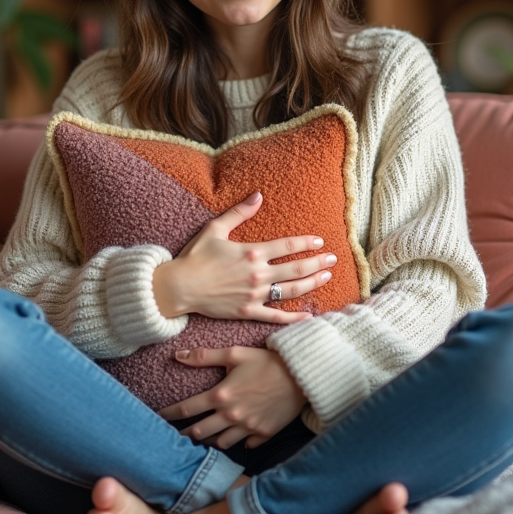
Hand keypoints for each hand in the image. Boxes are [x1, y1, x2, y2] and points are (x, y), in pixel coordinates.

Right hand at [152, 192, 336, 323]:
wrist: (179, 286)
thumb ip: (239, 213)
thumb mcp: (215, 228)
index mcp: (252, 252)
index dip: (307, 242)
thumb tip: (258, 195)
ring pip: (291, 290)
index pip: (288, 245)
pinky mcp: (248, 311)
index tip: (319, 241)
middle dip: (318, 262)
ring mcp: (254, 294)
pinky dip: (294, 318)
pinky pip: (276, 316)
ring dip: (312, 283)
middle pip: (296, 268)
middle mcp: (258, 274)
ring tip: (326, 277)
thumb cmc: (195, 256)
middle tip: (332, 260)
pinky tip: (308, 316)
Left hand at [160, 346, 306, 449]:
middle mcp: (232, 416)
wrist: (301, 376)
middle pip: (200, 432)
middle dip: (185, 434)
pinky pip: (246, 445)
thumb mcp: (235, 353)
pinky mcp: (264, 434)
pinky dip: (238, 443)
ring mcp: (248, 428)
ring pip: (221, 443)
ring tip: (202, 439)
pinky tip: (234, 438)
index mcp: (222, 395)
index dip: (170, 413)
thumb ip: (205, 356)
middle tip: (175, 436)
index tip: (159, 417)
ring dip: (209, 441)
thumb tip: (178, 356)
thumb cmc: (267, 361)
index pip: (187, 409)